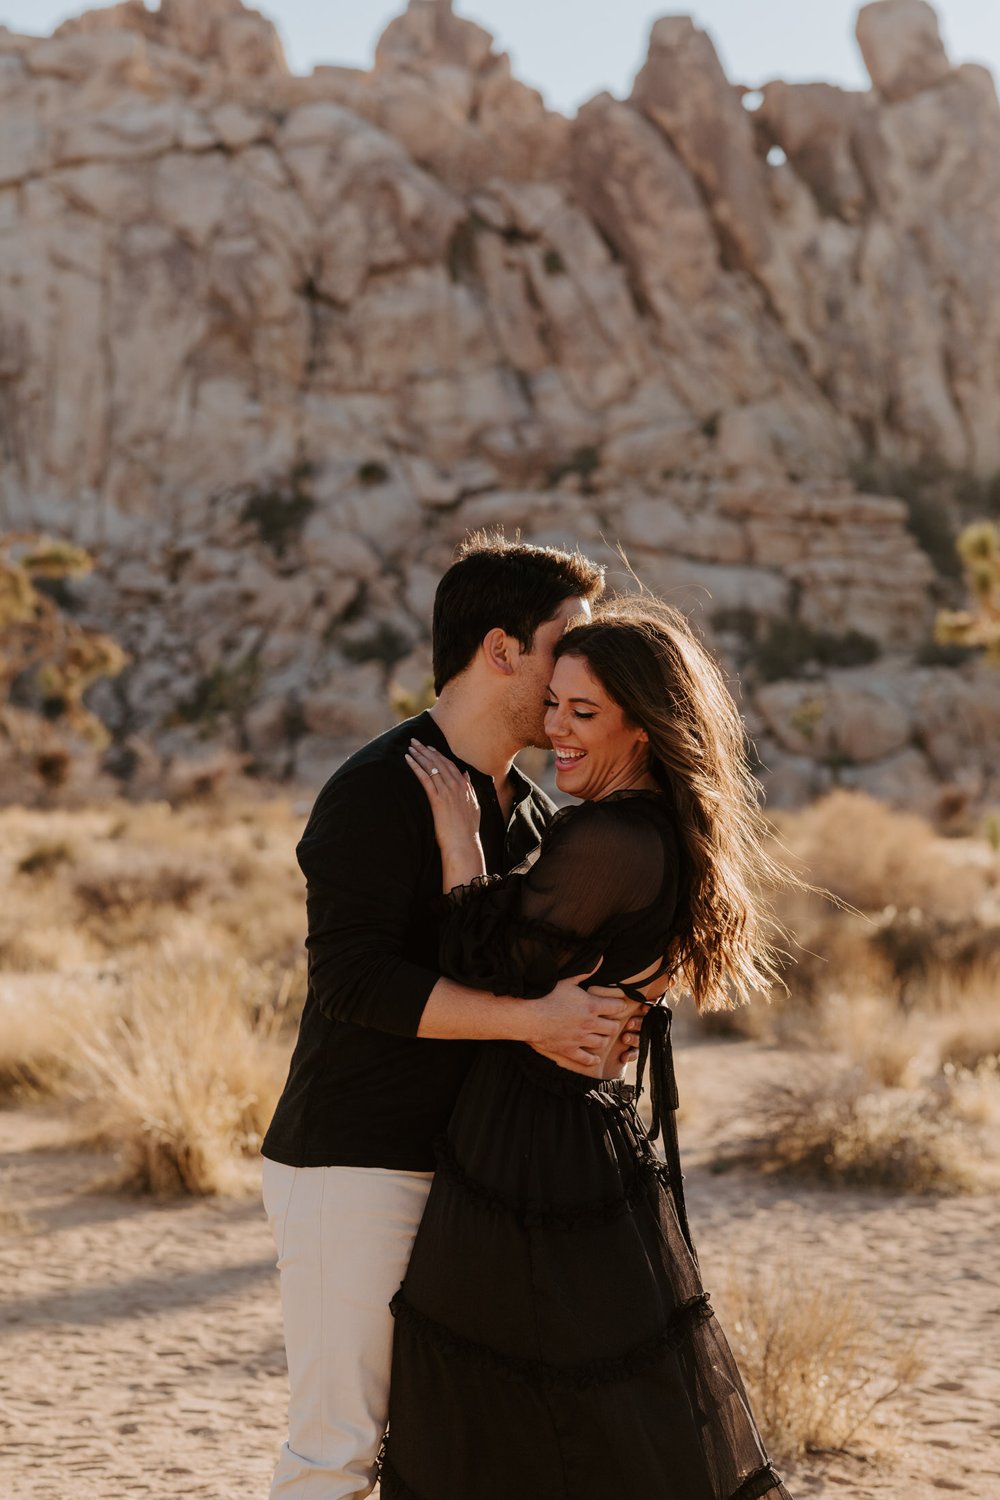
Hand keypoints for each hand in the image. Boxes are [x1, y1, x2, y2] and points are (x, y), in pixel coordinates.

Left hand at [406, 739, 481, 852]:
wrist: (464, 843)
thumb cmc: (468, 829)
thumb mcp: (474, 806)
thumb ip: (470, 789)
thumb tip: (466, 775)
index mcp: (465, 787)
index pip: (450, 765)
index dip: (438, 755)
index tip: (429, 748)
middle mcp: (456, 786)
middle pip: (439, 762)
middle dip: (425, 750)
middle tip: (415, 741)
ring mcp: (447, 792)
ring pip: (431, 767)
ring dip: (419, 755)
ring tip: (410, 747)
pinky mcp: (437, 800)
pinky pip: (425, 778)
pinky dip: (416, 767)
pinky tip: (408, 760)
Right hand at [518, 968, 646, 1074]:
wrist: (528, 1015)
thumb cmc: (546, 995)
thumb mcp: (567, 980)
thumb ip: (586, 972)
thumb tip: (601, 960)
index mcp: (591, 1006)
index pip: (617, 1007)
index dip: (620, 1005)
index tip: (619, 1005)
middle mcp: (589, 1024)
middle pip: (613, 1027)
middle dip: (614, 1023)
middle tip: (611, 1021)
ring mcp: (580, 1038)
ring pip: (602, 1043)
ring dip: (604, 1039)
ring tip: (602, 1036)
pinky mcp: (569, 1050)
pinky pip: (586, 1059)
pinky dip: (592, 1059)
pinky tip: (595, 1058)